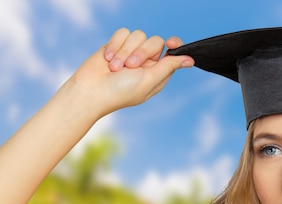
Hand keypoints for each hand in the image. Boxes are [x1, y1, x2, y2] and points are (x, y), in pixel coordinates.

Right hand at [68, 28, 193, 117]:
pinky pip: (123, 33)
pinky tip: (107, 59)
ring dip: (125, 51)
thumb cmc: (120, 92)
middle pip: (155, 41)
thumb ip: (169, 67)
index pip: (172, 51)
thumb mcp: (149, 81)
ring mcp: (130, 52)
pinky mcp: (116, 44)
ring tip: (115, 68)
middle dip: (142, 52)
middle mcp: (146, 62)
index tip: (169, 43)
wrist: (90, 90)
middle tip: (130, 67)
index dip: (173, 44)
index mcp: (157, 72)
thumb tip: (190, 60)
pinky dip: (115, 45)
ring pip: (138, 35)